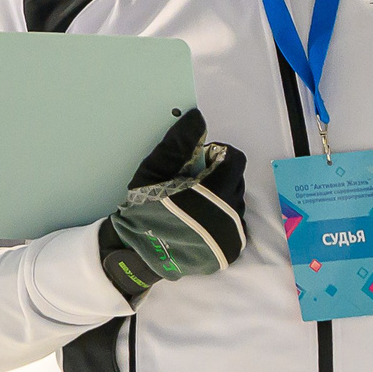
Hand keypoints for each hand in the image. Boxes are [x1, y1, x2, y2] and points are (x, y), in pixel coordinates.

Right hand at [98, 110, 247, 305]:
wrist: (136, 253)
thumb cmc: (145, 208)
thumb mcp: (155, 170)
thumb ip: (179, 143)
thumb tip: (197, 118)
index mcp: (216, 192)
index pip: (234, 160)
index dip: (217, 156)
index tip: (198, 163)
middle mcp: (230, 214)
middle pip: (236, 181)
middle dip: (218, 177)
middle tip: (191, 184)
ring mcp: (232, 236)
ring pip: (236, 204)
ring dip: (220, 199)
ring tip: (194, 206)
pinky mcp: (229, 252)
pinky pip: (234, 226)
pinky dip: (221, 220)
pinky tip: (199, 223)